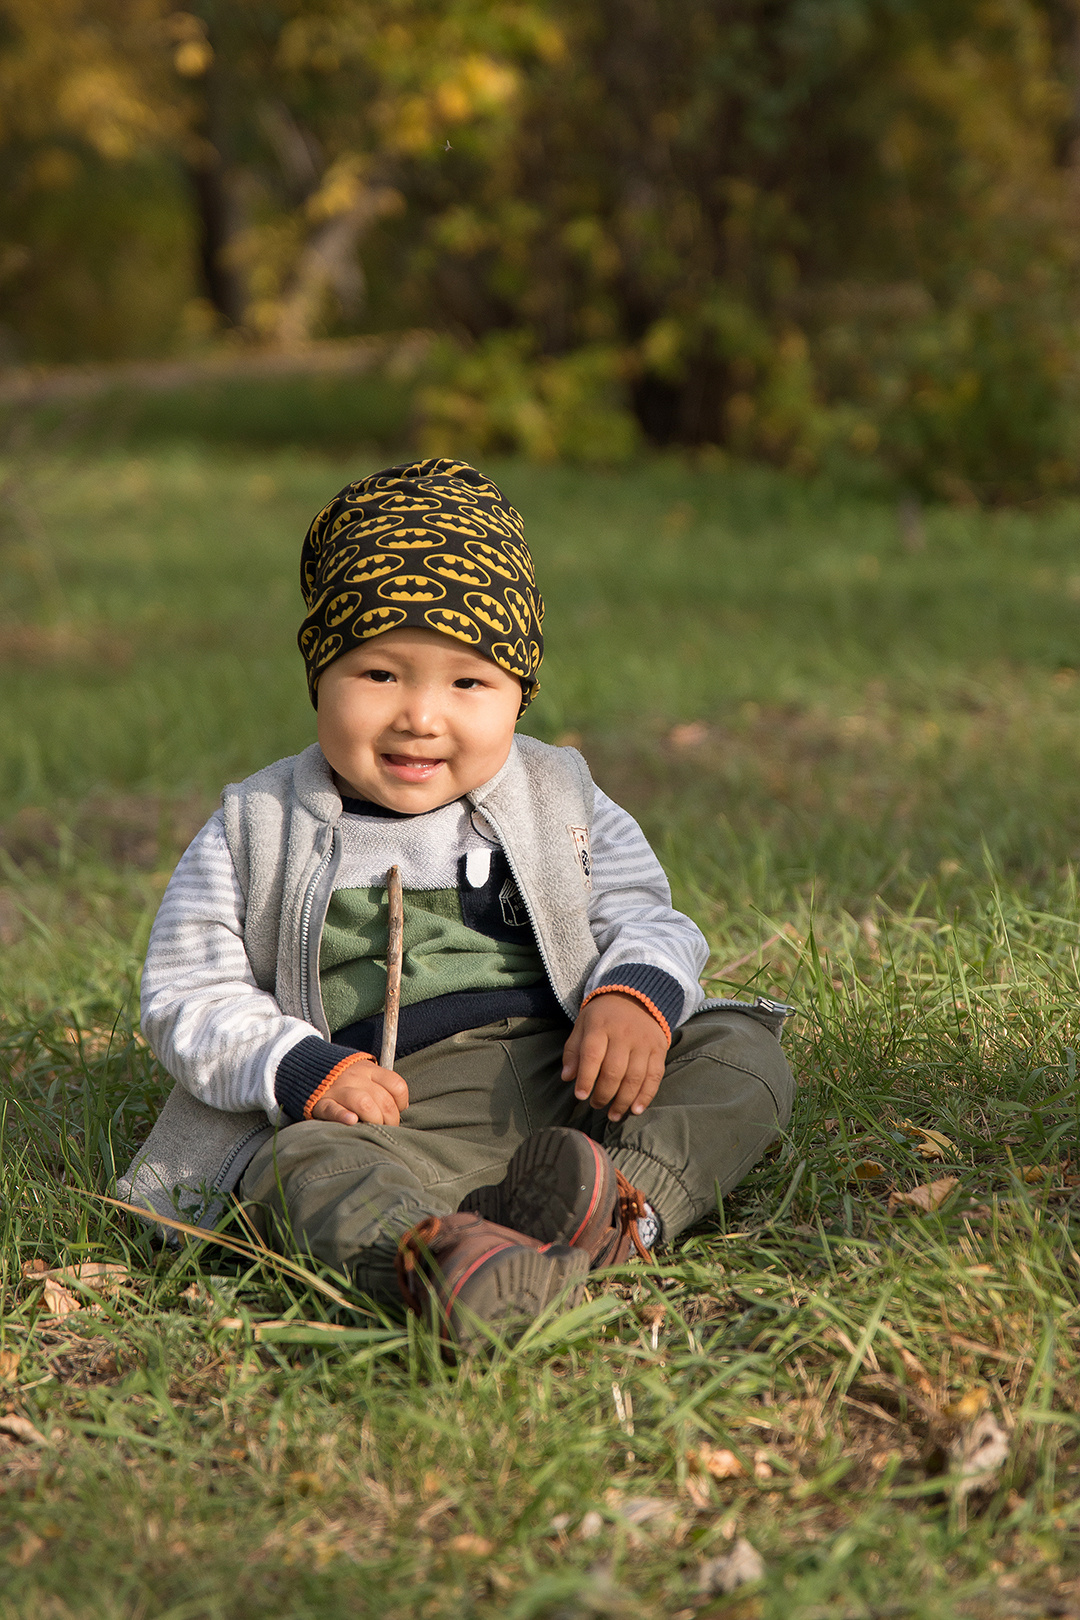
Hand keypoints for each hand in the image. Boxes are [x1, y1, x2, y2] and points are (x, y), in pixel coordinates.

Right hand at [308, 1057, 408, 1125]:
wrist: (305, 1065)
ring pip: (364, 1103)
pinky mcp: (321, 1102)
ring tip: (372, 1130)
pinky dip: (343, 1116)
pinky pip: (333, 1108)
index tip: (396, 1111)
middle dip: (390, 1120)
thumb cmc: (342, 1077)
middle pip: (383, 1100)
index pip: (396, 1085)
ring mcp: (338, 1089)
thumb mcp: (362, 1073)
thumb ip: (380, 1085)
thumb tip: (402, 1107)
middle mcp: (356, 1077)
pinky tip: (351, 1121)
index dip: (400, 1103)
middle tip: (385, 1129)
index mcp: (368, 1070)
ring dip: (374, 1120)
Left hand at [561, 993, 667, 1121]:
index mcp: (600, 1026)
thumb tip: (567, 1077)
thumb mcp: (583, 1025)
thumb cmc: (603, 1016)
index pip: (592, 1055)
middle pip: (614, 1071)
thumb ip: (573, 1050)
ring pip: (634, 1077)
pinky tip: (635, 1110)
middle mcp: (623, 1034)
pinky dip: (646, 1096)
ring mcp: (643, 1042)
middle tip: (596, 1105)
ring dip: (623, 1101)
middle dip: (603, 1094)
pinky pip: (654, 1077)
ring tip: (613, 1114)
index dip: (586, 1078)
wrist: (637, 996)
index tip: (580, 1096)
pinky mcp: (658, 1049)